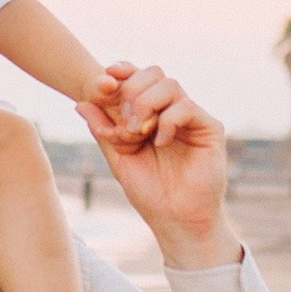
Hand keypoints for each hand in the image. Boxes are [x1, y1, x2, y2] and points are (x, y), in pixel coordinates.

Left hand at [74, 64, 242, 272]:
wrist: (175, 220)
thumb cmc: (149, 192)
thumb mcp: (118, 158)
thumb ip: (103, 130)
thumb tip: (80, 103)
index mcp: (149, 112)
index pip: (137, 77)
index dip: (122, 71)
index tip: (104, 79)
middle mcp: (171, 110)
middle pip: (153, 73)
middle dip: (131, 91)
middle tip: (124, 124)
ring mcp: (191, 118)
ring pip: (170, 85)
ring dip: (146, 105)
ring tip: (138, 133)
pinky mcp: (209, 128)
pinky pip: (186, 107)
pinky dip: (167, 121)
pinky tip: (160, 143)